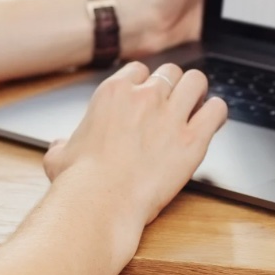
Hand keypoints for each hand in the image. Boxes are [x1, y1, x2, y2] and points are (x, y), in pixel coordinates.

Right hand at [43, 61, 227, 232]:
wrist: (100, 204)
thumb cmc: (79, 183)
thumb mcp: (58, 156)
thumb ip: (62, 144)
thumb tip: (58, 146)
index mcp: (114, 92)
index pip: (139, 70)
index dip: (144, 83)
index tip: (146, 97)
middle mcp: (145, 96)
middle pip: (170, 71)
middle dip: (172, 86)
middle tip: (172, 104)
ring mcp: (171, 115)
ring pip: (196, 81)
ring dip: (196, 92)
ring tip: (196, 105)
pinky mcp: (192, 140)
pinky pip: (216, 110)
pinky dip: (216, 112)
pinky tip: (212, 120)